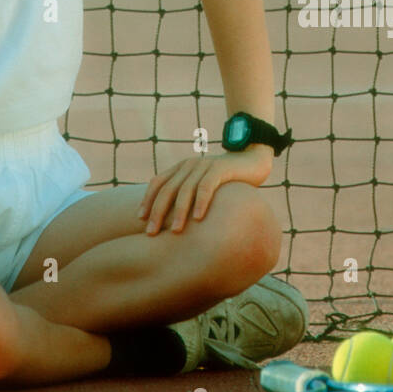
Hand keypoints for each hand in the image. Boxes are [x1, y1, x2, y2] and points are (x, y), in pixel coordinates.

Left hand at [138, 146, 272, 235]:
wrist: (251, 159)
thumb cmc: (227, 180)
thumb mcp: (203, 185)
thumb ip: (188, 196)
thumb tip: (172, 221)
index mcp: (181, 168)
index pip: (157, 183)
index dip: (147, 201)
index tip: (141, 220)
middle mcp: (189, 165)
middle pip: (167, 189)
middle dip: (157, 211)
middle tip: (151, 232)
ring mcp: (204, 165)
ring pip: (185, 190)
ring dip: (179, 211)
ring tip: (175, 230)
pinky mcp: (220, 168)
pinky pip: (206, 186)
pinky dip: (201, 202)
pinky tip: (199, 218)